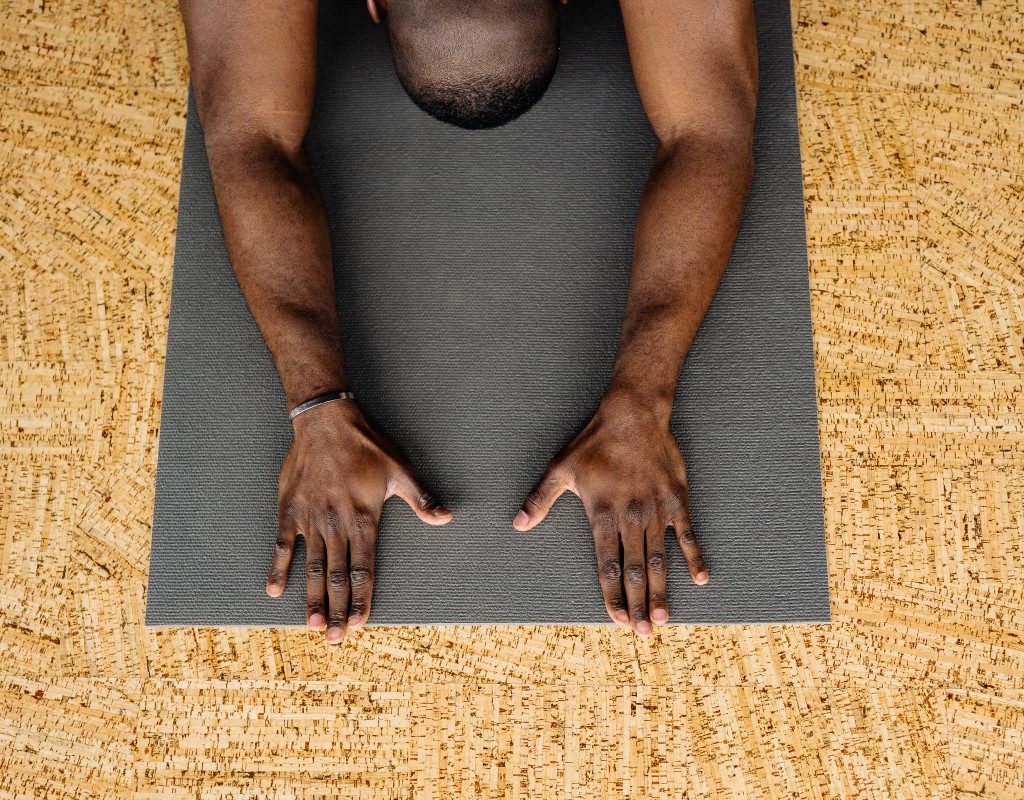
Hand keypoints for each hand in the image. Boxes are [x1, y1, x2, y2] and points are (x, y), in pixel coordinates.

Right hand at [267, 400, 451, 643]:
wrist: (326, 421)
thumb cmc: (367, 446)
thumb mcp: (400, 470)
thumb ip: (421, 499)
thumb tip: (446, 518)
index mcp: (364, 519)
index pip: (363, 568)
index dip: (362, 598)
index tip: (360, 623)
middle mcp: (336, 524)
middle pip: (336, 576)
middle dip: (337, 610)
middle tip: (335, 640)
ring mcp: (311, 519)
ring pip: (311, 567)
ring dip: (311, 598)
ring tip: (313, 626)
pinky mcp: (290, 510)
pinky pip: (283, 544)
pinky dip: (279, 567)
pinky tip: (274, 591)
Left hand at [513, 395, 707, 634]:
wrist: (633, 414)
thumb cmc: (593, 442)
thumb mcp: (560, 469)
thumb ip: (539, 500)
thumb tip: (517, 525)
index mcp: (602, 516)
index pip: (607, 566)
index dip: (612, 595)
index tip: (616, 619)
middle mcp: (630, 518)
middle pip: (634, 570)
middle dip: (638, 604)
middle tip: (643, 633)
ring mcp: (656, 511)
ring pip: (659, 559)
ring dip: (662, 590)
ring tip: (664, 618)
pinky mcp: (676, 500)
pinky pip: (687, 534)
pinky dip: (693, 556)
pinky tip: (699, 578)